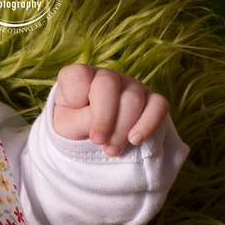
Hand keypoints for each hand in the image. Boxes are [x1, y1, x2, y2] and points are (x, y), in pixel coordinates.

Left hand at [52, 64, 169, 155]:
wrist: (92, 135)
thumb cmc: (75, 124)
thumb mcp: (66, 125)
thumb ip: (79, 120)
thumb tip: (102, 127)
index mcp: (79, 76)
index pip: (77, 76)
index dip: (75, 99)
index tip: (74, 121)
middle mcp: (106, 75)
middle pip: (108, 85)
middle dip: (103, 119)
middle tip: (98, 142)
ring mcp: (131, 85)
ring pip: (132, 99)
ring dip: (121, 130)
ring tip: (111, 149)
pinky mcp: (151, 98)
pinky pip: (159, 105)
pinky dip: (148, 125)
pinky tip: (135, 140)